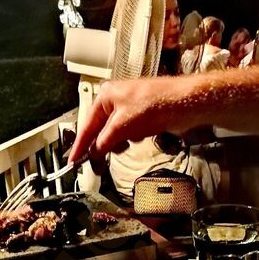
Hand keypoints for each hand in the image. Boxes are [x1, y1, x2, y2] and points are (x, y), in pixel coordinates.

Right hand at [68, 77, 186, 162]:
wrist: (184, 103)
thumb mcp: (122, 126)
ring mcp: (129, 109)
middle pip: (100, 131)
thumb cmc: (155, 104)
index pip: (87, 125)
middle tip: (99, 163)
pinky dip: (134, 138)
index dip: (80, 146)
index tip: (73, 161)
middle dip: (105, 144)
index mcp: (105, 96)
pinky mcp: (141, 118)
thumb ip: (104, 142)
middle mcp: (114, 101)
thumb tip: (93, 153)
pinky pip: (130, 134)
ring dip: (122, 141)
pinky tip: (143, 134)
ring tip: (131, 140)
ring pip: (116, 135)